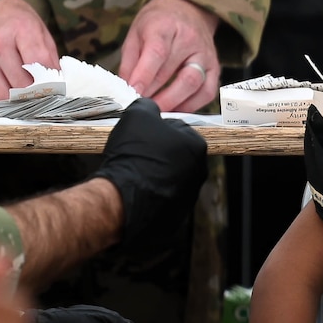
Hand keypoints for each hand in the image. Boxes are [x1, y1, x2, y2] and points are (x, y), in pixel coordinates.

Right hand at [0, 0, 59, 100]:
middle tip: (40, 98)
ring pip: (3, 94)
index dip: (50, 82)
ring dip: (16, 102)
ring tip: (24, 100)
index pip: (39, 64)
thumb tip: (59, 86)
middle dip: (34, 94)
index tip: (55, 91)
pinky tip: (5, 101)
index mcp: (21, 29)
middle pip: (21, 83)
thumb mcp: (39, 31)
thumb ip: (50, 57)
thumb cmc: (15, 22)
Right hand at [93, 97, 208, 248]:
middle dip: (156, 152)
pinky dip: (148, 193)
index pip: (177, 129)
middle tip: (135, 152)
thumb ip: (147, 106)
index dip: (155, 129)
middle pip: (174, 154)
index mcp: (196, 146)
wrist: (123, 198)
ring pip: (167, 177)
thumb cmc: (134, 155)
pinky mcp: (174, 216)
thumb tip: (148, 107)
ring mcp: (188, 196)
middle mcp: (199, 172)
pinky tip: (133, 188)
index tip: (141, 134)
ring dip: (152, 173)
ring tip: (132, 170)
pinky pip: (160, 198)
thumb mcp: (137, 115)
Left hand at [119, 0, 220, 112]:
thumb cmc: (158, 22)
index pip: (157, 53)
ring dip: (174, 102)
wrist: (187, 9)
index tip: (133, 93)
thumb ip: (130, 61)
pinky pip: (207, 91)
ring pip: (194, 84)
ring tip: (157, 111)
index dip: (145, 76)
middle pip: (177, 73)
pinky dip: (191, 105)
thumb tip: (126, 88)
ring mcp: (205, 54)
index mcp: (166, 26)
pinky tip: (176, 109)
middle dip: (157, 95)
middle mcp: (190, 39)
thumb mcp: (136, 33)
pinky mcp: (214, 67)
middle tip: (141, 107)